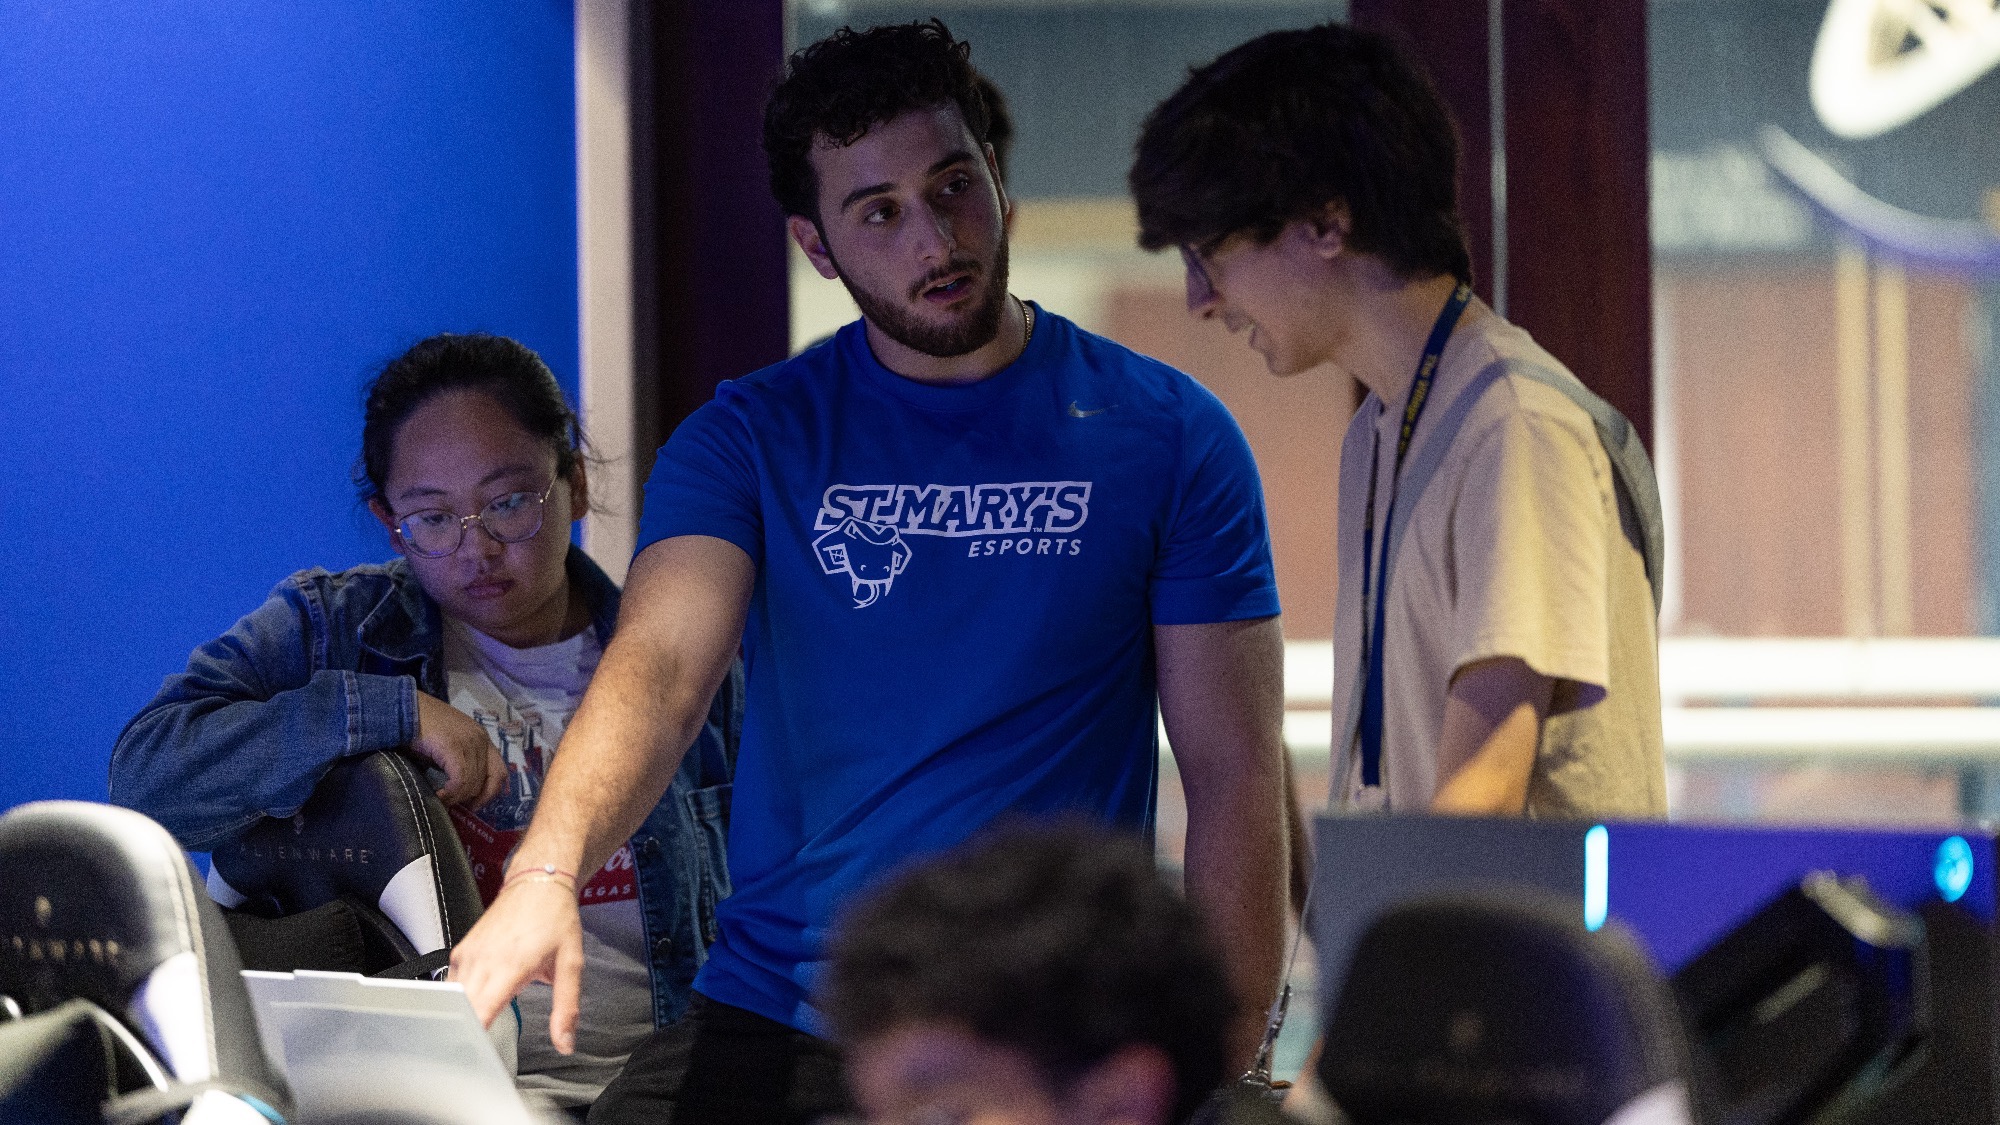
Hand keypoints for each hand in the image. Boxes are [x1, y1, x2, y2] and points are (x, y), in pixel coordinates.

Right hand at [412, 692, 507, 806]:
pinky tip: (438, 796)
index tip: (473, 805)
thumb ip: (456, 764)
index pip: (500, 771)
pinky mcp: (454, 746)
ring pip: (473, 782)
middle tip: (454, 805)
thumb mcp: (445, 747)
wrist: (400, 708)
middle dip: (473, 798)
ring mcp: (469, 741)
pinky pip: (460, 780)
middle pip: (489, 780)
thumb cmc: (417, 729)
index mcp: (481, 738)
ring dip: (457, 797)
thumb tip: (458, 792)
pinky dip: (451, 793)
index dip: (490, 792)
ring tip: (441, 799)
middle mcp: (480, 739)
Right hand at [450, 877, 585, 1052]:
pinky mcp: (461, 949)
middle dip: (466, 1032)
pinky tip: (475, 1003)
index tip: (479, 1057)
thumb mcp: (571, 966)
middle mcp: (482, 960)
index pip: (479, 1012)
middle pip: (459, 1010)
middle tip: (479, 1051)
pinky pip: (451, 982)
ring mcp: (468, 954)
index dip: (475, 1038)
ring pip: (451, 998)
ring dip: (460, 1015)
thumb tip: (565, 1043)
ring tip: (476, 1030)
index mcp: (509, 967)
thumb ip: (566, 1009)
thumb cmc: (556, 920)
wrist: (539, 883)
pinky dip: (459, 998)